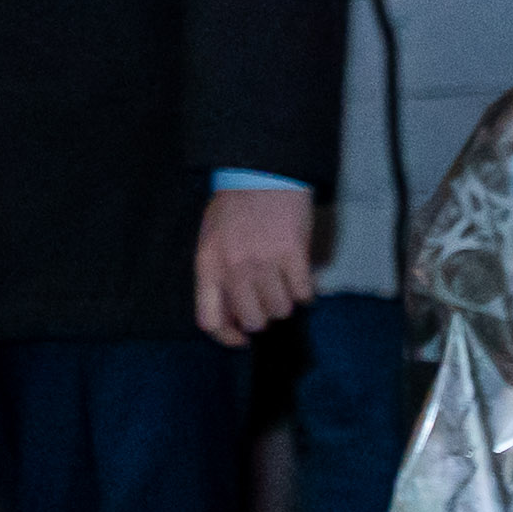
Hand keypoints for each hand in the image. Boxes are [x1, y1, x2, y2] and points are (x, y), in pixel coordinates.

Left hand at [195, 187, 316, 345]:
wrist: (260, 174)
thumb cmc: (234, 209)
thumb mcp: (211, 242)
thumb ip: (217, 277)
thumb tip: (233, 315)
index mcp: (208, 266)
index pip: (210, 320)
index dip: (227, 337)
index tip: (242, 338)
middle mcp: (233, 269)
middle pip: (253, 320)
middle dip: (263, 316)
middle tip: (267, 300)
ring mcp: (263, 262)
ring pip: (281, 309)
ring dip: (285, 301)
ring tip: (282, 281)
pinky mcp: (292, 254)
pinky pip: (303, 293)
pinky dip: (305, 290)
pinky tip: (298, 274)